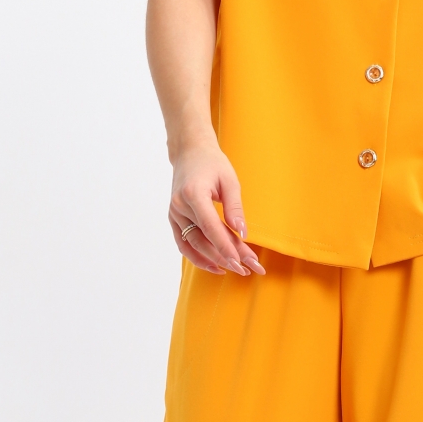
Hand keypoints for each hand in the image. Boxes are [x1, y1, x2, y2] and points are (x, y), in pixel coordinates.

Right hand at [169, 140, 264, 275]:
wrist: (189, 152)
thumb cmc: (212, 163)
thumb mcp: (229, 181)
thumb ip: (235, 208)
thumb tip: (242, 233)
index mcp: (193, 194)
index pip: (210, 227)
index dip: (225, 247)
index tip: (241, 262)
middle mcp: (179, 207)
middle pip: (203, 240)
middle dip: (226, 257)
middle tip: (249, 268)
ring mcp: (174, 214)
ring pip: (193, 245)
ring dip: (214, 260)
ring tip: (235, 269)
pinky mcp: (174, 219)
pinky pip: (183, 244)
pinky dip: (197, 257)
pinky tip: (215, 266)